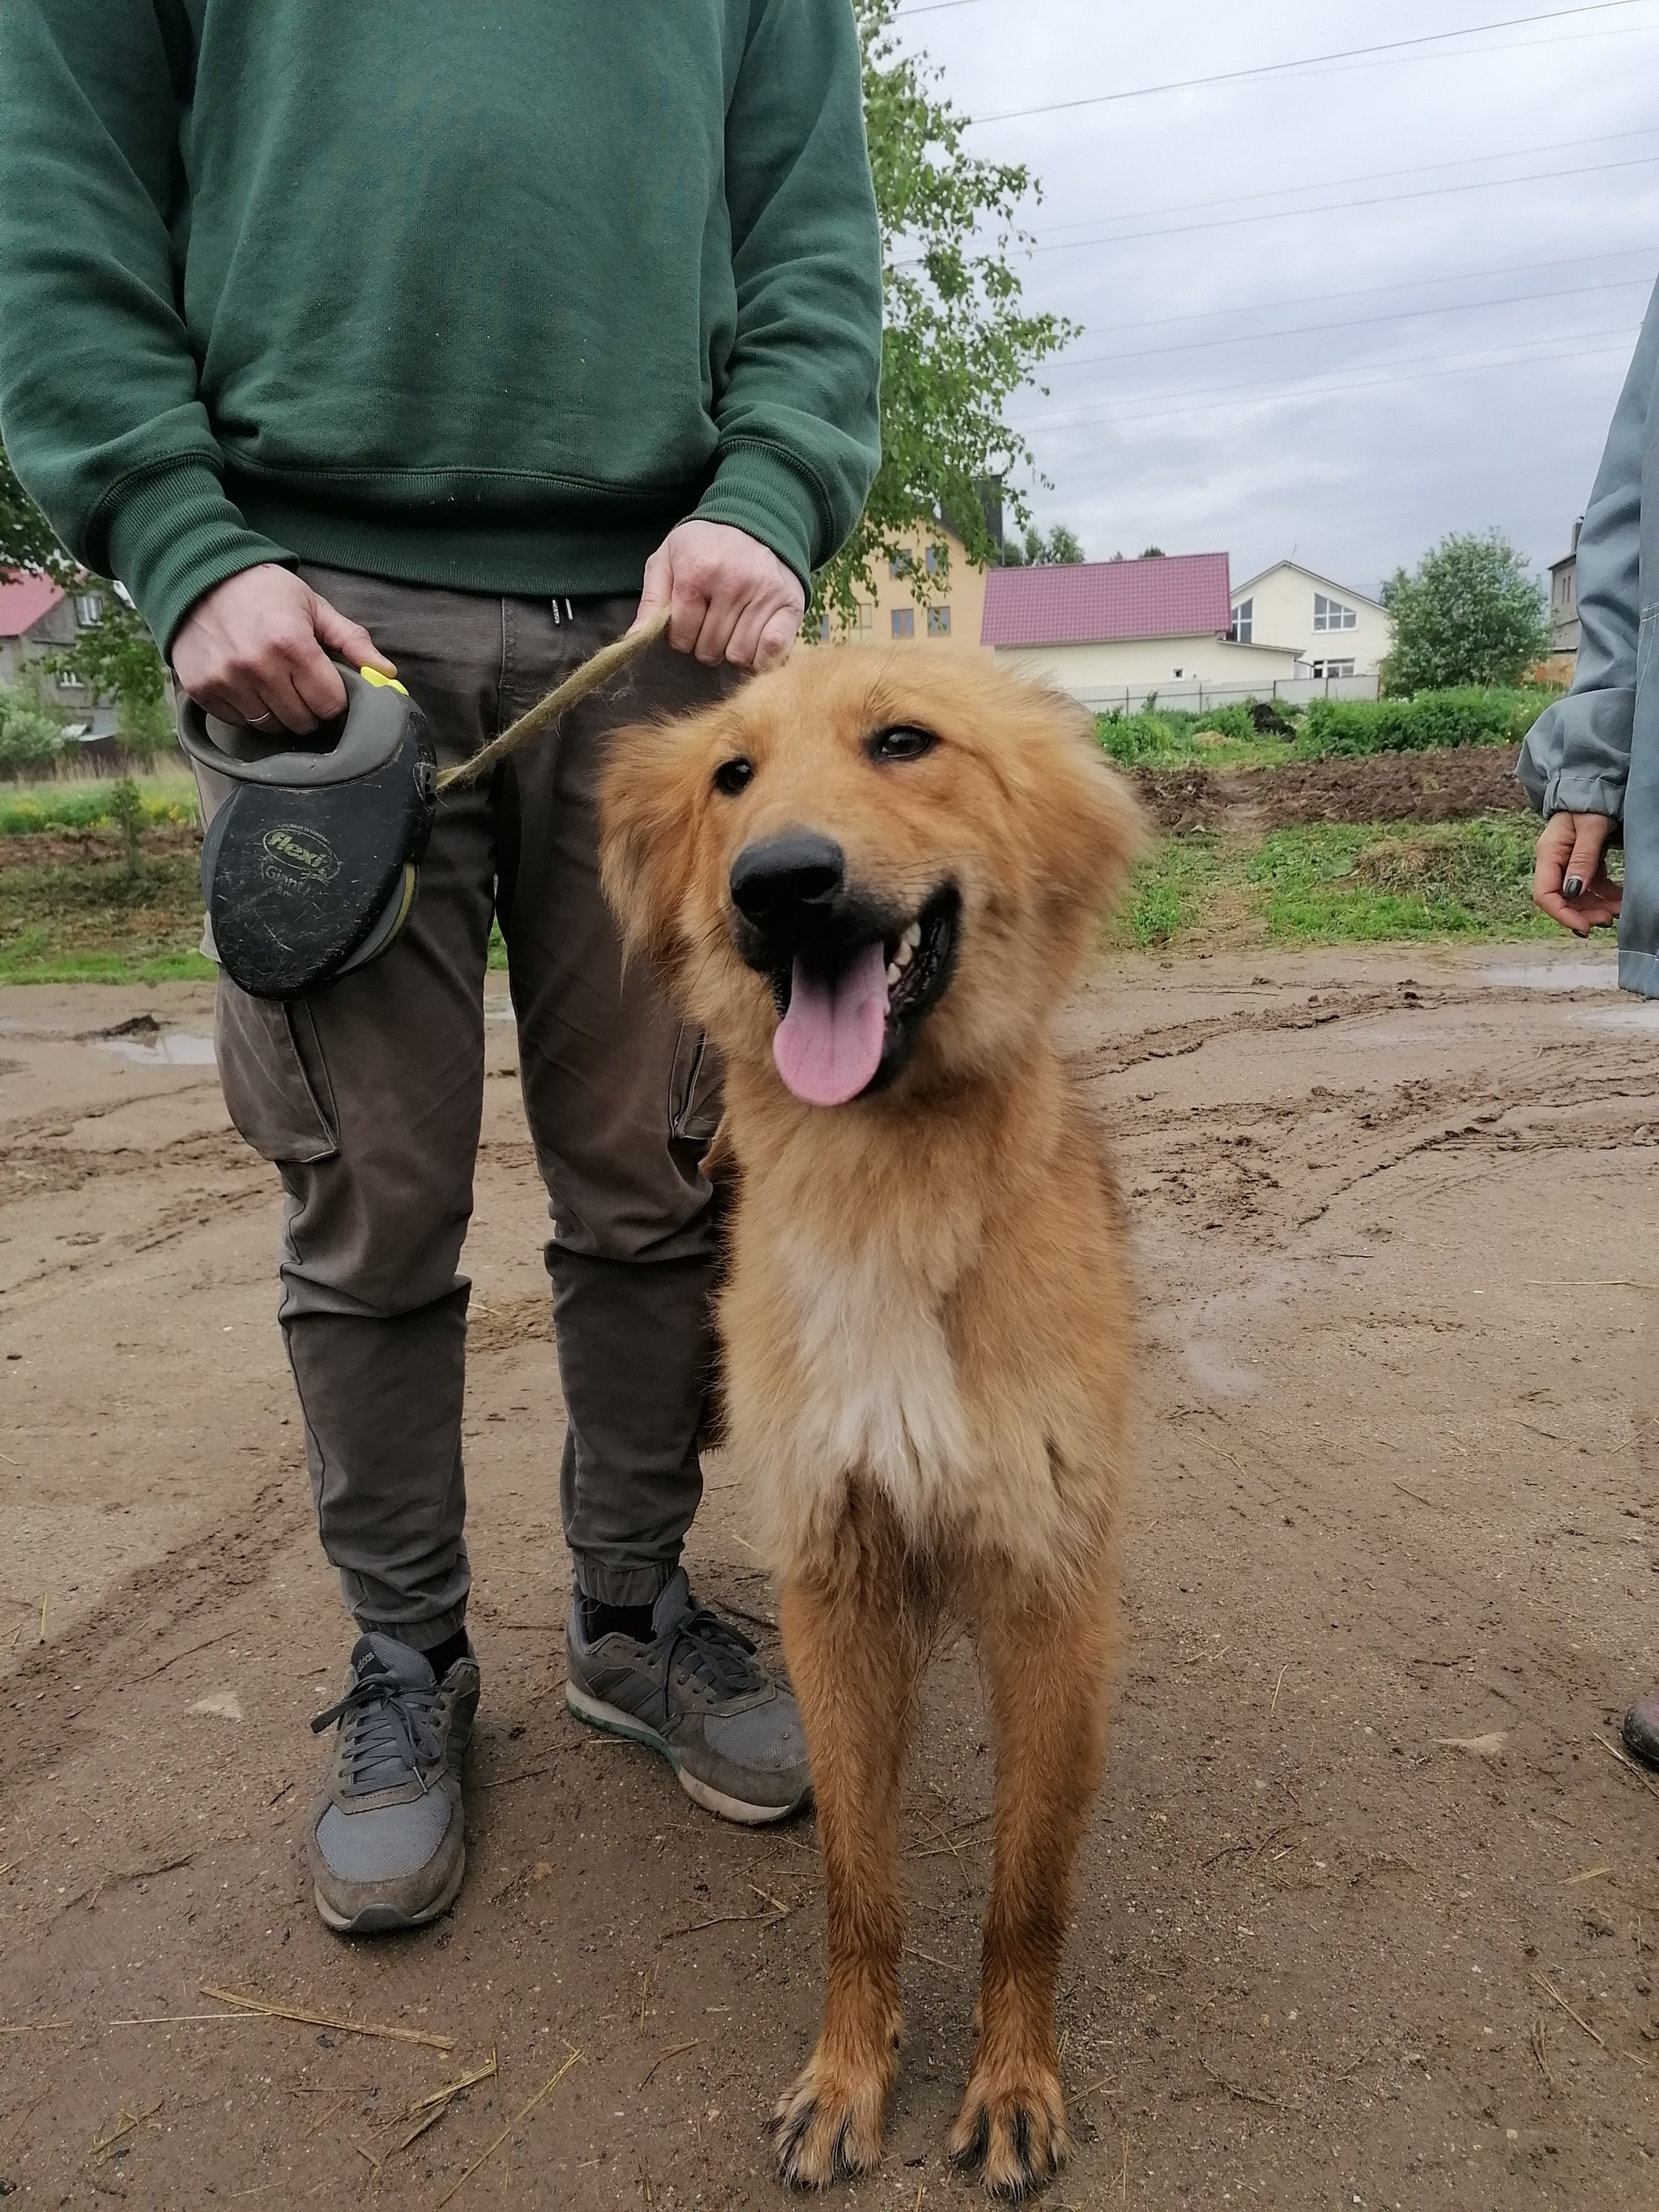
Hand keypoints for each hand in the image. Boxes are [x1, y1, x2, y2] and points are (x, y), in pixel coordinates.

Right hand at [171, 564, 395, 733]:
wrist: (200, 575)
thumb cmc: (265, 591)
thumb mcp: (314, 606)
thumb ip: (352, 641)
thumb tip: (387, 673)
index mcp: (293, 645)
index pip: (329, 705)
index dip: (333, 699)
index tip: (325, 685)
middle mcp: (258, 667)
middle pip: (301, 722)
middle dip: (308, 709)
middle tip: (299, 685)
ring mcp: (227, 681)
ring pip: (270, 727)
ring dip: (278, 713)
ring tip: (273, 684)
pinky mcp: (202, 690)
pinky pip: (237, 721)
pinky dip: (247, 711)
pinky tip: (247, 685)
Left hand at [634, 520, 804, 670]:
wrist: (754, 519)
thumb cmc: (703, 545)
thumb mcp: (667, 560)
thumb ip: (651, 600)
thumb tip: (634, 640)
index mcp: (696, 572)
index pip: (682, 635)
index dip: (680, 637)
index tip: (687, 624)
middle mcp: (732, 583)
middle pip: (710, 649)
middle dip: (705, 646)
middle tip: (710, 627)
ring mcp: (764, 594)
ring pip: (739, 655)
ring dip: (732, 651)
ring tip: (731, 631)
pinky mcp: (789, 604)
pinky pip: (773, 650)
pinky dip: (761, 657)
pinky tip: (753, 643)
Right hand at [1533, 811, 1620, 935]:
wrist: (1595, 787)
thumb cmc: (1591, 804)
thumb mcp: (1590, 828)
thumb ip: (1582, 859)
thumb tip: (1574, 891)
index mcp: (1548, 854)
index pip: (1545, 894)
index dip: (1562, 914)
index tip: (1585, 926)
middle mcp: (1553, 862)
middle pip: (1561, 900)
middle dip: (1584, 913)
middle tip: (1609, 918)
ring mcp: (1567, 864)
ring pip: (1577, 897)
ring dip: (1596, 907)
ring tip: (1619, 910)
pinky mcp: (1580, 864)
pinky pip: (1590, 887)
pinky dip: (1604, 896)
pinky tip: (1619, 899)